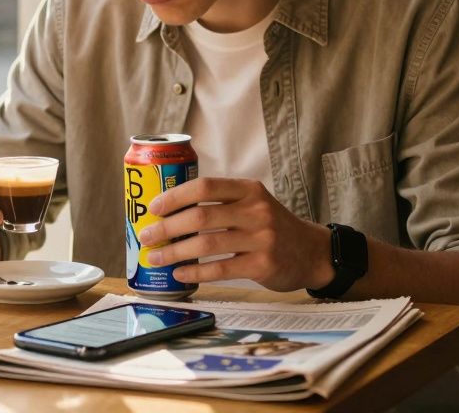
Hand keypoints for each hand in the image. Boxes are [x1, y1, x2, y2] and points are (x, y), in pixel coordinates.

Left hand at [136, 178, 333, 291]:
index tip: (154, 208)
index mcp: (248, 190)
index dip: (175, 196)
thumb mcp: (253, 203)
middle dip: (167, 227)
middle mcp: (256, 211)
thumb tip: (169, 213)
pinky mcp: (263, 265)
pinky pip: (220, 269)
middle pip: (200, 216)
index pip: (205, 186)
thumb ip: (221, 203)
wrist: (312, 252)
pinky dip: (195, 272)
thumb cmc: (272, 227)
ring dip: (174, 252)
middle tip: (147, 236)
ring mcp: (261, 238)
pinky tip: (180, 273)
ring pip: (206, 244)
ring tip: (155, 258)